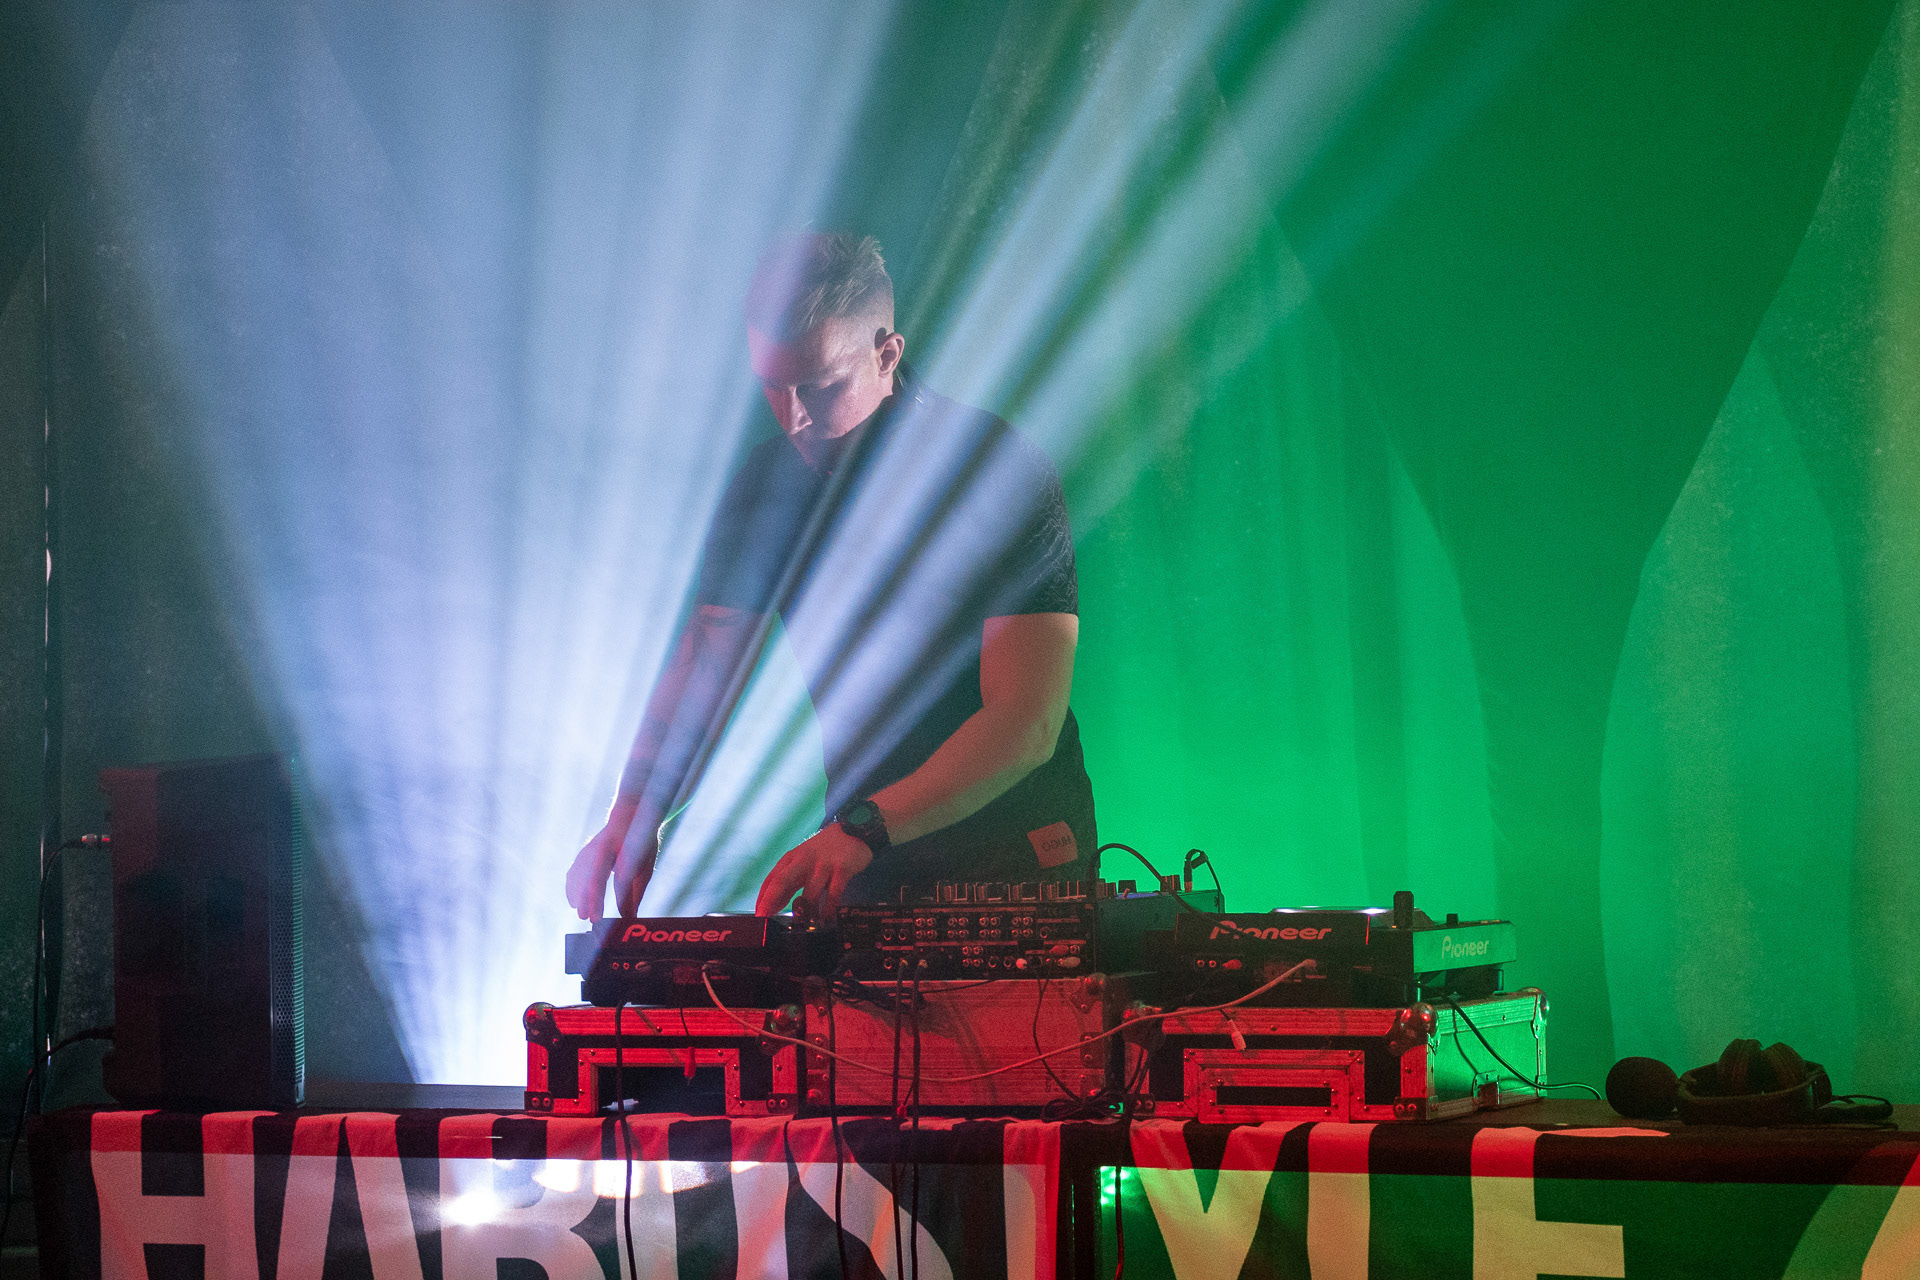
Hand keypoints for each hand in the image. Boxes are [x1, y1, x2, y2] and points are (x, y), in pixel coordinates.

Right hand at [566, 802, 657, 918]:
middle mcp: (596, 848)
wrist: (630, 816)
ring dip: (577, 895)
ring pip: (577, 874)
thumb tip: (629, 917)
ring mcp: (588, 850)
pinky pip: (574, 872)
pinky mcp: (584, 854)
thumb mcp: (643, 866)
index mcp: (613, 848)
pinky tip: (573, 901)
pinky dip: (572, 887)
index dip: (596, 898)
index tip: (595, 917)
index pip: (600, 877)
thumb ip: (634, 892)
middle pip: (586, 877)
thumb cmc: (640, 843)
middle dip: (584, 899)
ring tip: (581, 912)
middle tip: (586, 918)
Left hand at [754, 824, 873, 918]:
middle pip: (782, 881)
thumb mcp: (802, 863)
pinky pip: (833, 894)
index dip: (763, 899)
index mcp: (791, 859)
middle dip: (771, 901)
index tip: (758, 916)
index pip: (771, 879)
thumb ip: (788, 883)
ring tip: (804, 927)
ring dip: (806, 912)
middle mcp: (803, 861)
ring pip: (810, 893)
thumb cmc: (823, 852)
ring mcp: (823, 865)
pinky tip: (827, 919)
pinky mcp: (842, 869)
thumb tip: (771, 907)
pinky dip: (829, 909)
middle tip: (767, 920)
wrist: (854, 832)